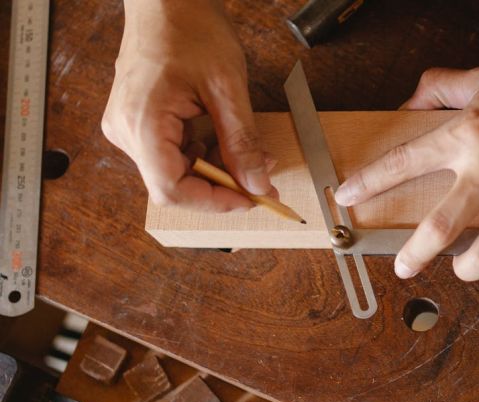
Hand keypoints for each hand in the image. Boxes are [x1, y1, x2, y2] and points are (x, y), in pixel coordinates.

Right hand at [102, 0, 276, 211]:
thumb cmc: (190, 28)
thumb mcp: (227, 87)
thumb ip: (242, 141)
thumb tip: (256, 183)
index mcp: (141, 122)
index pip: (170, 189)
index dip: (213, 202)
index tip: (249, 199)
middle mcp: (125, 130)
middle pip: (172, 184)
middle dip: (220, 186)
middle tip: (259, 178)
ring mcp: (127, 127)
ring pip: (173, 172)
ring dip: (214, 171)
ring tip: (249, 156)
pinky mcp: (136, 121)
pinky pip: (169, 154)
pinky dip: (201, 155)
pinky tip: (223, 143)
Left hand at [335, 38, 478, 284]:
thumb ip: (442, 87)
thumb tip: (410, 100)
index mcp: (468, 135)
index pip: (403, 163)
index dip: (368, 184)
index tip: (347, 197)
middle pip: (438, 229)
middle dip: (412, 256)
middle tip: (403, 267)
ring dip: (468, 270)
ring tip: (463, 268)